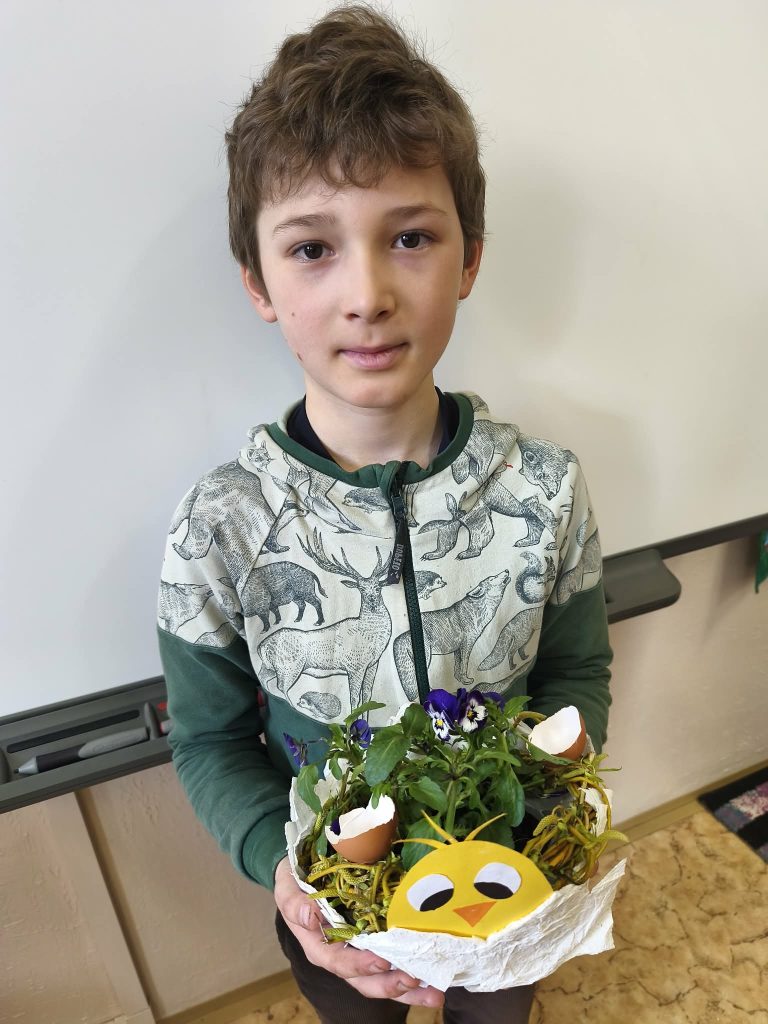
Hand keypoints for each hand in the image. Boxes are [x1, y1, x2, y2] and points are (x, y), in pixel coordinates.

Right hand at [273, 857, 443, 1007]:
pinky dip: (413, 970)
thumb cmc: (294, 883)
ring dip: (410, 988)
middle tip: (416, 981)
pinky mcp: (375, 942)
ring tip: (435, 994)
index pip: (341, 963)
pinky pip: (393, 962)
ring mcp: (360, 952)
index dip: (361, 965)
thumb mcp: (287, 889)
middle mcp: (342, 956)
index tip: (382, 961)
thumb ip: (295, 904)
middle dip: (392, 985)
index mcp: (321, 947)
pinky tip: (435, 975)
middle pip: (367, 982)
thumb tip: (309, 917)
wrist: (301, 874)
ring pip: (384, 979)